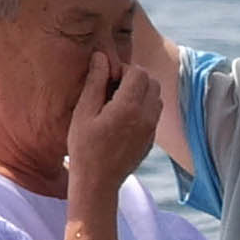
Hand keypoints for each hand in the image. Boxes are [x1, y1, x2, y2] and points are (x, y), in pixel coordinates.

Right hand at [66, 54, 160, 193]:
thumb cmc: (84, 148)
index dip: (123, 70)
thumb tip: (101, 56)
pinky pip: (154, 113)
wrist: (97, 184)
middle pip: (152, 82)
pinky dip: (143, 108)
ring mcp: (151, 129)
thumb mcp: (83, 113)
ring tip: (118, 103)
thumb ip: (95, 82)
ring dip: (141, 92)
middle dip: (135, 78)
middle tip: (113, 89)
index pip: (138, 72)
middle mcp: (146, 116)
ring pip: (156, 97)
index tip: (107, 79)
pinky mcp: (151, 139)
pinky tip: (122, 119)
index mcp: (128, 107)